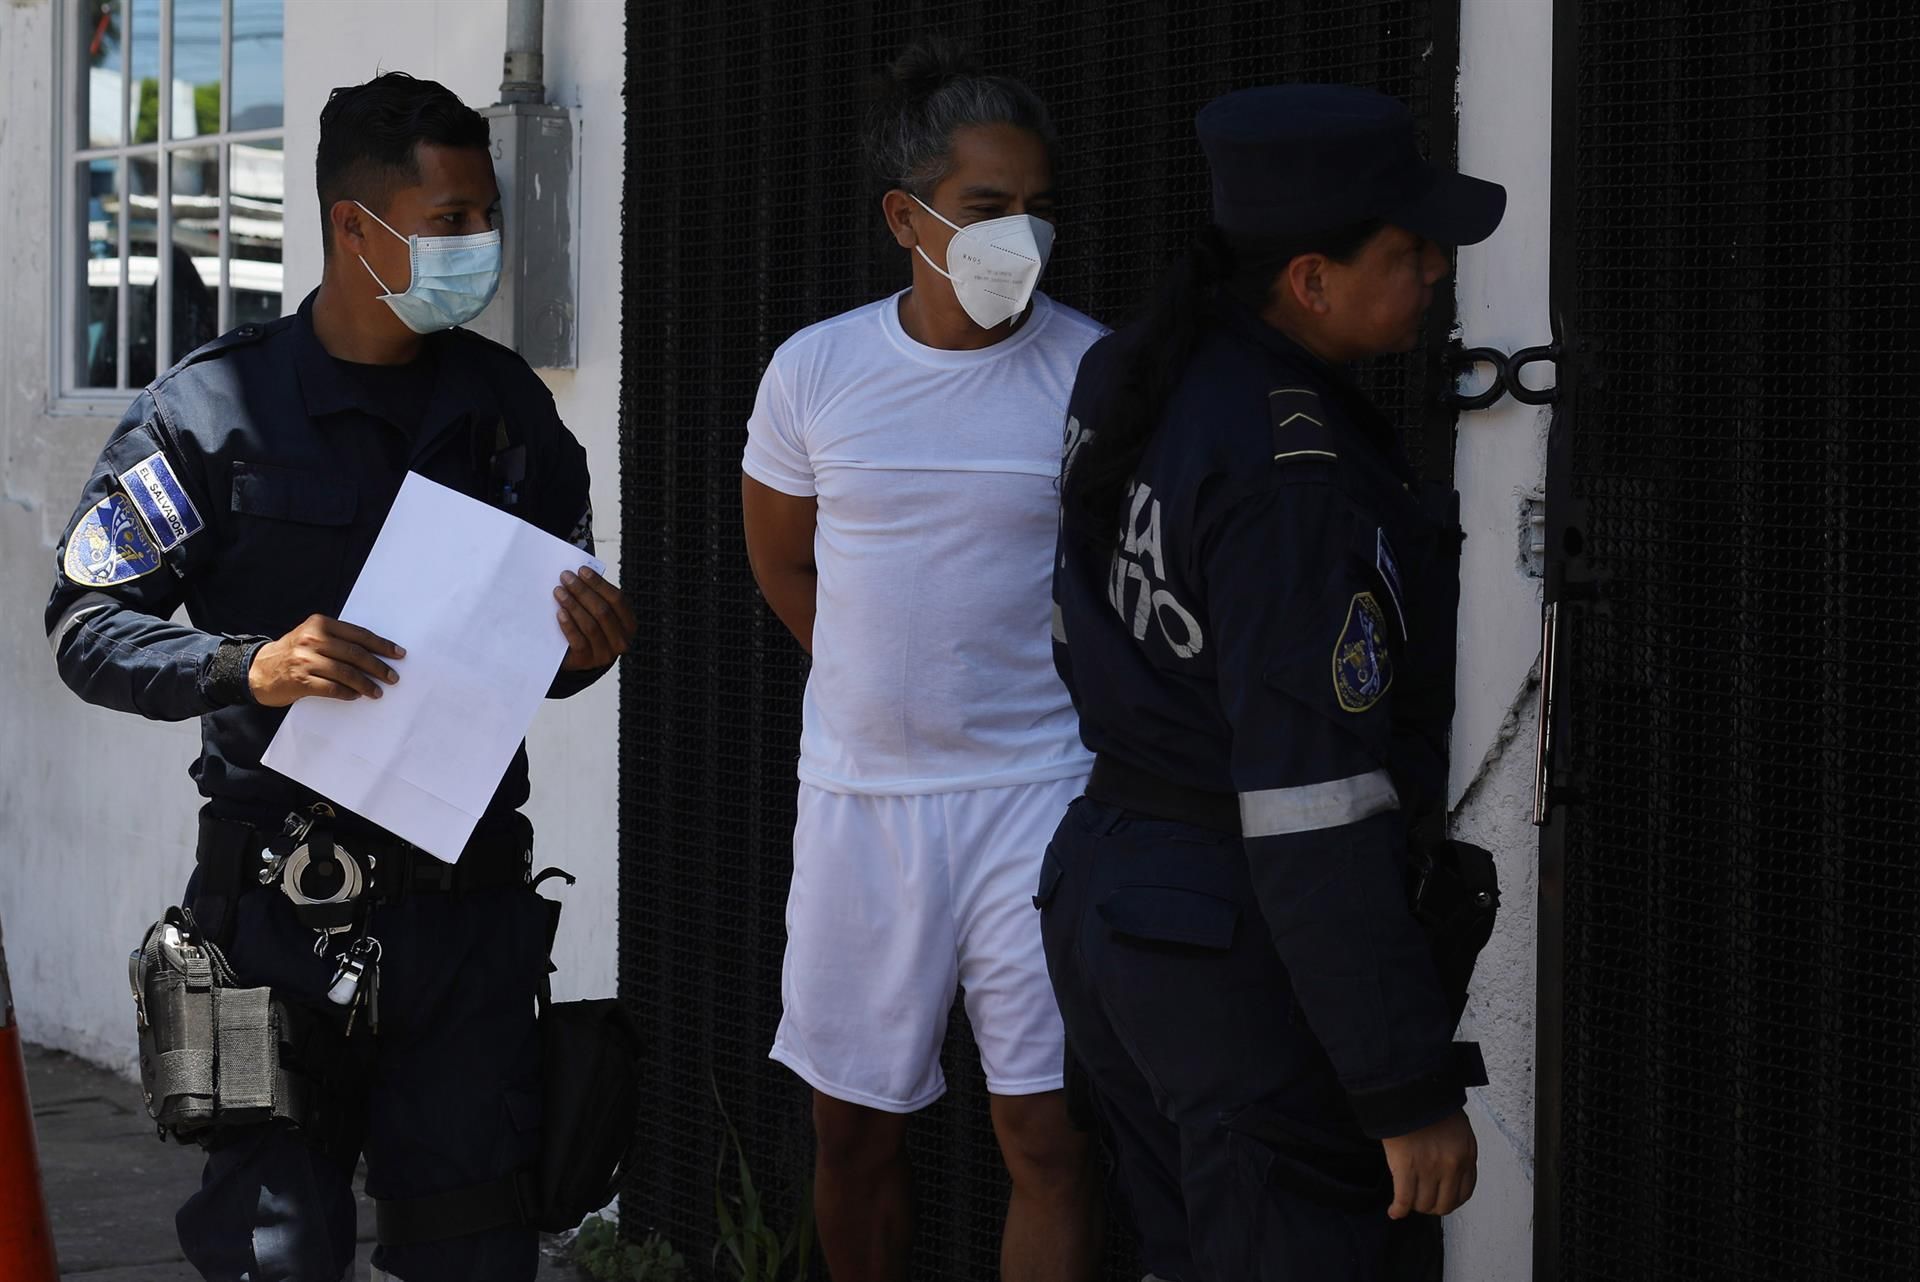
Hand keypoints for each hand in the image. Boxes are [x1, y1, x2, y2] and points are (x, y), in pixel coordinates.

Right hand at [248, 614, 403, 705]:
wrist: (257, 670)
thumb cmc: (292, 654)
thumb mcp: (311, 637)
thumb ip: (337, 639)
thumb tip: (374, 653)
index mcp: (319, 624)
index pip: (359, 634)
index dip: (381, 645)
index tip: (398, 654)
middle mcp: (313, 639)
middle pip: (355, 654)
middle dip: (378, 667)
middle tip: (393, 677)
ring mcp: (305, 660)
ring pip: (346, 672)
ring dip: (366, 684)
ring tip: (377, 692)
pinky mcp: (300, 680)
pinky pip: (332, 688)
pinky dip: (347, 693)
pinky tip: (356, 696)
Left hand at [554, 566, 635, 670]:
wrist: (578, 658)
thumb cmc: (589, 627)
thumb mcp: (598, 613)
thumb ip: (596, 597)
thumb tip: (579, 575)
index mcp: (629, 624)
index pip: (617, 599)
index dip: (599, 584)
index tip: (581, 570)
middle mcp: (622, 640)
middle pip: (603, 611)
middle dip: (583, 591)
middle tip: (566, 578)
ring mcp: (605, 654)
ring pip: (591, 625)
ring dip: (573, 605)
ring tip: (559, 592)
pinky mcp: (587, 661)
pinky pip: (578, 641)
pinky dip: (569, 625)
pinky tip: (560, 613)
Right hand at [1381, 1110, 1477, 1218]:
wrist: (1409, 1087)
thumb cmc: (1431, 1102)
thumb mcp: (1458, 1126)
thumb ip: (1459, 1149)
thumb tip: (1451, 1170)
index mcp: (1467, 1154)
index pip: (1464, 1192)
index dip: (1450, 1200)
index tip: (1440, 1199)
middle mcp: (1452, 1165)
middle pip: (1444, 1204)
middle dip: (1432, 1206)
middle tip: (1421, 1201)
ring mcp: (1429, 1168)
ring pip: (1424, 1204)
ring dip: (1415, 1207)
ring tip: (1406, 1202)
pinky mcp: (1406, 1167)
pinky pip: (1404, 1199)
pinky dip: (1398, 1210)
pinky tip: (1394, 1212)